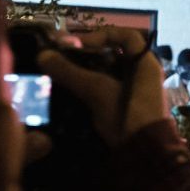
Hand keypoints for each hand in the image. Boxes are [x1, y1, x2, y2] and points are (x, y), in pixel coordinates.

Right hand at [38, 28, 165, 146]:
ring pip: (110, 76)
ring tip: (62, 77)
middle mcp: (145, 76)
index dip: (103, 34)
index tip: (79, 44)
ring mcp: (138, 95)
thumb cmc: (127, 115)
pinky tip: (71, 95)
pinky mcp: (129, 111)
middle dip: (89, 56)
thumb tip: (43, 55)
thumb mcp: (98, 91)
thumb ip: (71, 72)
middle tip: (64, 59)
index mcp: (147, 65)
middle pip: (116, 56)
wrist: (145, 156)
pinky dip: (91, 91)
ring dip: (87, 75)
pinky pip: (108, 93)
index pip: (128, 37)